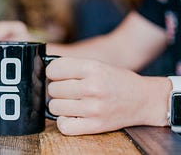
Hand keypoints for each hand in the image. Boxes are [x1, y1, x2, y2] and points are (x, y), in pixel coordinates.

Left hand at [46, 57, 170, 134]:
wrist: (144, 99)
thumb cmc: (117, 80)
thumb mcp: (97, 64)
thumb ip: (72, 66)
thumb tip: (46, 71)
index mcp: (92, 68)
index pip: (54, 69)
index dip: (52, 72)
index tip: (57, 75)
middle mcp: (93, 87)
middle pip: (53, 89)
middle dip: (56, 89)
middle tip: (67, 90)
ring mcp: (94, 108)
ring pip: (54, 107)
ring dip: (59, 104)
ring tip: (70, 102)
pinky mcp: (95, 126)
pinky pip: (63, 126)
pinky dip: (64, 121)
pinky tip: (72, 115)